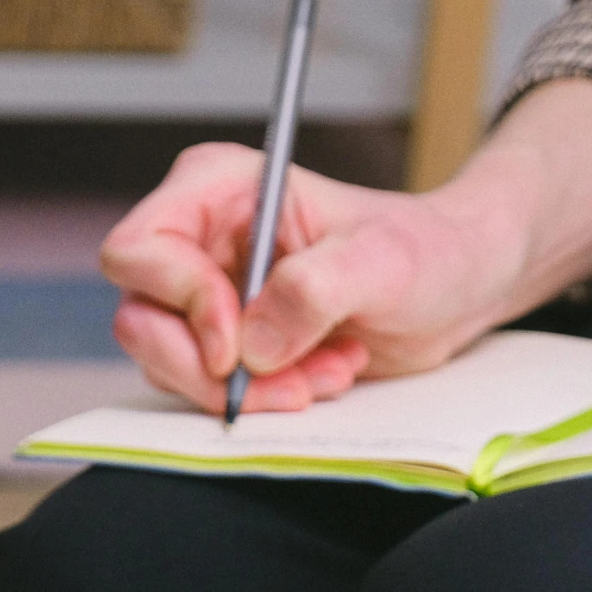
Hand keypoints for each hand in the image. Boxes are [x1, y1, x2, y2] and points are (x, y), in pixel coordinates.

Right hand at [100, 142, 519, 414]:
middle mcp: (196, 241)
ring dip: (248, 392)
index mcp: (217, 190)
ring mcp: (202, 297)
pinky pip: (204, 390)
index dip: (181, 305)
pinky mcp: (220, 344)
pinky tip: (317, 378)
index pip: (139, 251)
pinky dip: (261, 401)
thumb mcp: (381, 262)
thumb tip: (253, 343)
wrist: (452, 289)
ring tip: (323, 372)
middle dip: (211, 370)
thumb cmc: (423, 252)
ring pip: (169, 366)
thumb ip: (315, 289)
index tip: (239, 346)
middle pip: (140, 322)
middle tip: (289, 382)